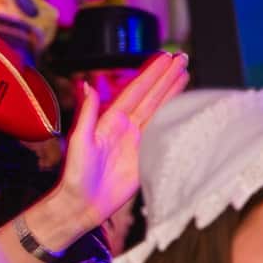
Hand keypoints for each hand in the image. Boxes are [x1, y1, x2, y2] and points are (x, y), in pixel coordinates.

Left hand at [44, 52, 189, 241]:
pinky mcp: (147, 157)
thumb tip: (88, 85)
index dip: (152, 74)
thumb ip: (88, 113)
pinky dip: (175, 120)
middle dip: (167, 78)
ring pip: (160, 111)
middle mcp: (127, 128)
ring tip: (186, 74)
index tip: (166, 58)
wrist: (83, 204)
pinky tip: (186, 108)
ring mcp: (138, 142)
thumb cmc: (76, 175)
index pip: (136, 91)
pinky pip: (164, 134)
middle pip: (152, 97)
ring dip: (173, 93)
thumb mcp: (80, 140)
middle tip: (183, 58)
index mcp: (111, 120)